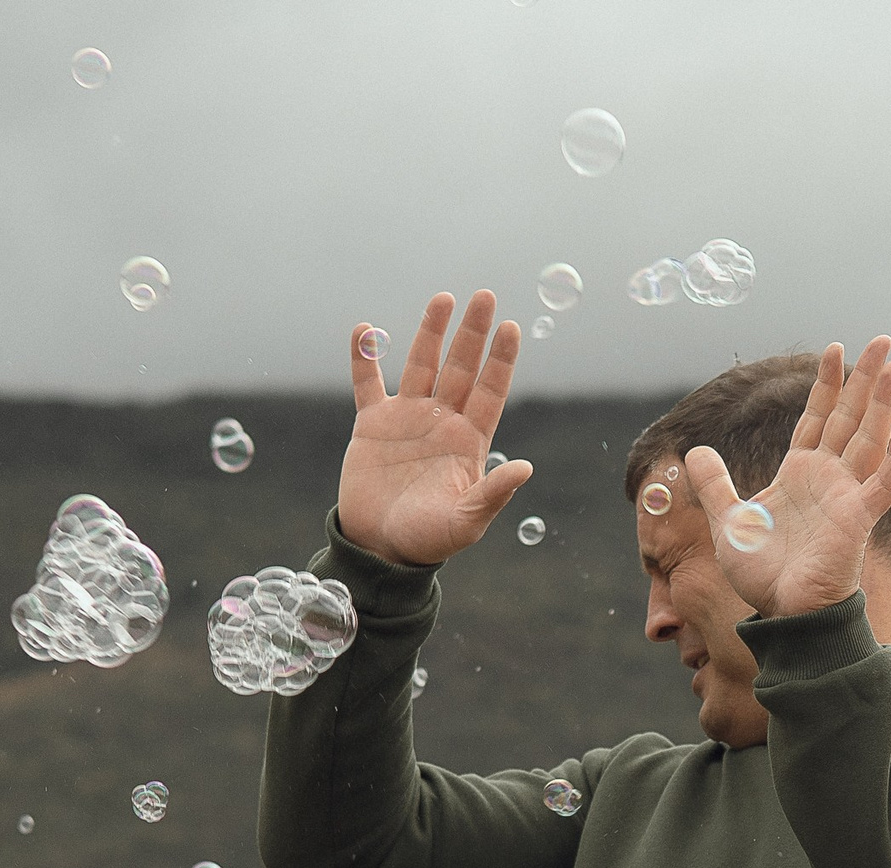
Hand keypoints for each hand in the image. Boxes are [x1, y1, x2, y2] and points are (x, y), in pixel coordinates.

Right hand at [338, 292, 536, 565]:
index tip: (511, 328)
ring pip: (421, 364)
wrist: (380, 548)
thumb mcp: (466, 522)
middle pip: (460, 368)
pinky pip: (367, 383)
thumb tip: (526, 468)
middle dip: (472, 333)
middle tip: (484, 295)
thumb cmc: (429, 540)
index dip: (501, 360)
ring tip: (443, 298)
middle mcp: (441, 422)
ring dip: (431, 331)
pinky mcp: (372, 425)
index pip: (490, 391)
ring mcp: (407, 419)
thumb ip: (493, 494)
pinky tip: (364, 329)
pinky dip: (364, 358)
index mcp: (469, 441)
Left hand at [682, 336, 890, 617]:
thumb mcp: (728, 522)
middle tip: (882, 340)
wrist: (783, 613)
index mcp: (800, 473)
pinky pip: (882, 484)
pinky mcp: (858, 519)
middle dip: (865, 379)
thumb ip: (715, 486)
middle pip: (851, 417)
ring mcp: (847, 496)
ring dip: (884, 402)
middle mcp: (829, 478)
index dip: (827, 384)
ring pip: (871, 439)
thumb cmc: (763, 576)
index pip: (818, 418)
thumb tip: (694, 452)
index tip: (835, 350)